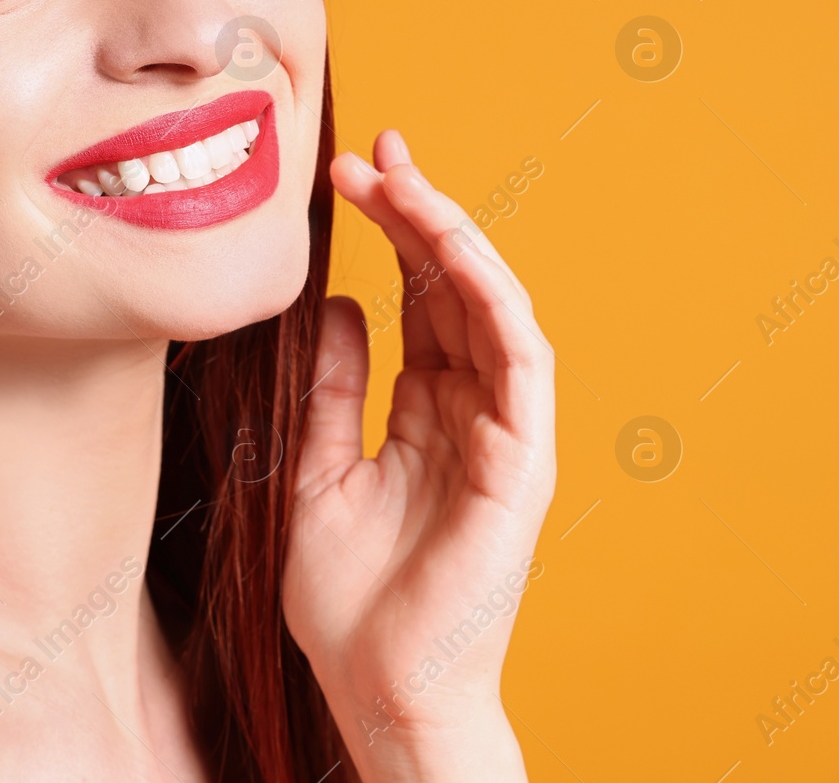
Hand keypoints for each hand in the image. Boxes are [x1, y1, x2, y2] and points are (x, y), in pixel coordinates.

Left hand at [281, 130, 555, 781]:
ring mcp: (503, 434)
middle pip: (453, 289)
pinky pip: (520, 363)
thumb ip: (333, 388)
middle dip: (416, 213)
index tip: (349, 175)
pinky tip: (452, 250)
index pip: (418, 301)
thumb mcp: (315, 469)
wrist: (375, 685)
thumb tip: (337, 304)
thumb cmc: (348, 597)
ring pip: (492, 308)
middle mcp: (471, 411)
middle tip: (371, 152)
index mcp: (426, 411)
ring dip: (451, 238)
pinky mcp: (523, 462)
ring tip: (402, 181)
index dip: (392, 233)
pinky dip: (492, 300)